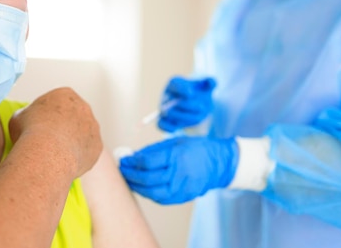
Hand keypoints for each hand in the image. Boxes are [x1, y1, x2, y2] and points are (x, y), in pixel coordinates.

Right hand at [9, 87, 102, 176]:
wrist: (47, 151)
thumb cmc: (30, 131)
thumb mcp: (19, 117)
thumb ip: (28, 115)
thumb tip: (28, 120)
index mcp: (65, 94)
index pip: (58, 103)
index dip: (47, 116)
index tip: (39, 127)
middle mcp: (84, 107)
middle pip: (73, 118)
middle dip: (63, 128)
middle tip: (48, 142)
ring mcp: (93, 127)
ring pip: (82, 135)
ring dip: (72, 143)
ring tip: (55, 156)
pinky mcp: (97, 146)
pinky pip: (87, 152)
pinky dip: (77, 158)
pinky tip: (64, 164)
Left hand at [119, 136, 237, 203]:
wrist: (219, 164)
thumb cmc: (196, 149)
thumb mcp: (175, 142)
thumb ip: (154, 151)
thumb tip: (133, 157)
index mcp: (177, 156)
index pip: (148, 162)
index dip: (132, 162)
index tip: (124, 159)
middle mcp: (179, 174)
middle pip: (148, 178)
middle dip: (131, 175)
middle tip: (122, 170)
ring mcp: (182, 188)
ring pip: (152, 192)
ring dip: (137, 187)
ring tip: (128, 180)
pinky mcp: (183, 197)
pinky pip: (161, 199)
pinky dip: (149, 194)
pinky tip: (141, 187)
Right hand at [157, 76, 216, 131]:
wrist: (194, 106)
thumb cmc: (198, 94)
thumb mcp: (205, 87)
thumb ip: (210, 82)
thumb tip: (211, 82)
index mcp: (174, 84)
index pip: (175, 84)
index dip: (182, 89)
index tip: (192, 93)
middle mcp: (167, 96)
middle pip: (171, 100)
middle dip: (188, 105)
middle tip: (202, 107)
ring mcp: (165, 109)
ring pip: (168, 113)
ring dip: (184, 116)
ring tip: (198, 116)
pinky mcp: (164, 121)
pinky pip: (161, 124)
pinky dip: (168, 127)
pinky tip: (177, 128)